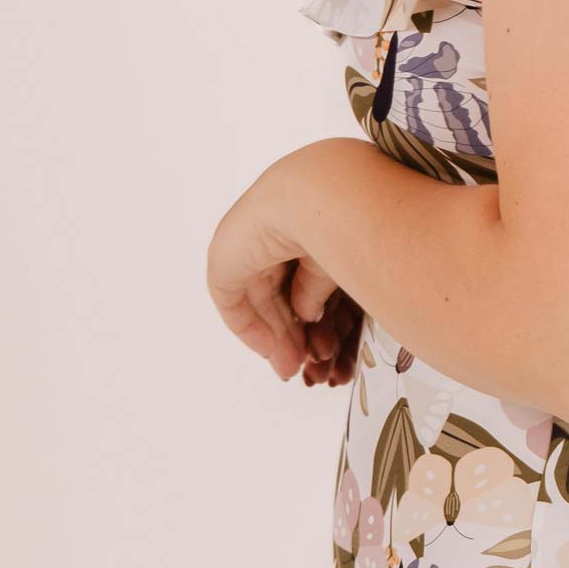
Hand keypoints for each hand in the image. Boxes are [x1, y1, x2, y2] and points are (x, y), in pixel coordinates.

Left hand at [206, 161, 363, 386]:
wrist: (321, 201)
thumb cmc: (344, 219)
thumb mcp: (335, 261)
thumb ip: (316, 288)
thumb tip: (308, 315)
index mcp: (296, 222)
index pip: (295, 275)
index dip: (306, 310)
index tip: (319, 341)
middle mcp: (266, 233)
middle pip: (274, 292)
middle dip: (288, 331)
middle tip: (300, 364)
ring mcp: (243, 245)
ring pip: (256, 302)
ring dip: (274, 336)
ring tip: (290, 367)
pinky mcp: (224, 262)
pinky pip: (233, 303)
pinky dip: (250, 329)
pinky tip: (272, 349)